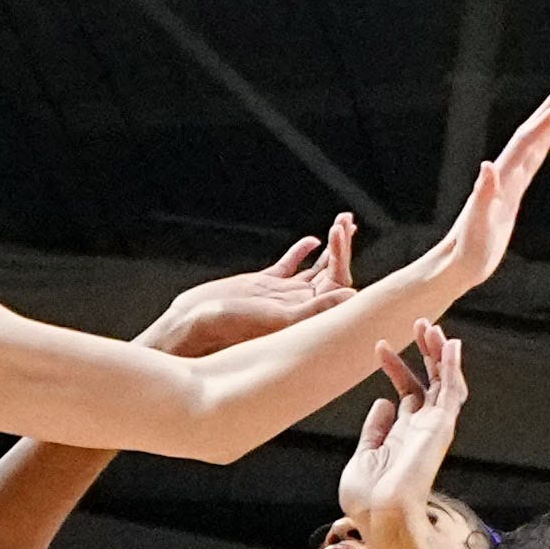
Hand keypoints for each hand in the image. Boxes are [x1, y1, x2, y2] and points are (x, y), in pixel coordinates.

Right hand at [150, 223, 354, 360]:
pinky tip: (312, 241)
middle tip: (348, 220)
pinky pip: (290, 265)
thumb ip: (316, 309)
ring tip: (343, 221)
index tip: (342, 232)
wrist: (196, 324)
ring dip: (330, 246)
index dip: (343, 257)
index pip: (338, 283)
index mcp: (307, 314)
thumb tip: (353, 296)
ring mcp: (283, 293)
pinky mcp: (265, 284)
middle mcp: (299, 304)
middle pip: (332, 272)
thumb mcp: (279, 317)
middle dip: (342, 246)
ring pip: (315, 267)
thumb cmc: (232, 329)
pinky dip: (301, 252)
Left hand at [340, 328, 471, 541]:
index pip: (407, 393)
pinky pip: (451, 391)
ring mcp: (434, 428)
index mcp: (405, 435)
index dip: (396, 368)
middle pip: (430, 383)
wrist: (382, 516)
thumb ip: (375, 430)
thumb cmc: (369, 499)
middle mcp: (423, 429)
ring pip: (444, 382)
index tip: (380, 347)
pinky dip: (452, 367)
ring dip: (438, 354)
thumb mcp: (364, 456)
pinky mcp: (442, 427)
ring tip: (431, 326)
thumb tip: (382, 402)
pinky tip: (450, 344)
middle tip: (419, 324)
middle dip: (424, 353)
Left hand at [398, 86, 549, 302]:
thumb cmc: (467, 251)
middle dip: (547, 112)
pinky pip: (529, 165)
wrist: (456, 264)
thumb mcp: (477, 226)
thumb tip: (488, 166)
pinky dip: (540, 149)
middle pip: (529, 136)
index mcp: (500, 181)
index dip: (545, 123)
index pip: (526, 144)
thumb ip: (482, 196)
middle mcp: (504, 177)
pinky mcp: (509, 197)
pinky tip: (545, 143)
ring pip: (530, 147)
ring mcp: (507, 185)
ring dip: (545, 125)